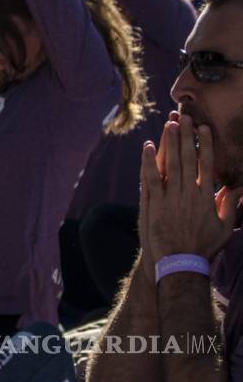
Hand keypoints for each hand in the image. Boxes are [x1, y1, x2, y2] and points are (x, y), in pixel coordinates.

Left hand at [142, 115, 242, 260]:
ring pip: (170, 165)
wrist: (179, 263)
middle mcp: (189, 194)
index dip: (206, 145)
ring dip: (169, 143)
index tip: (205, 129)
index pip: (206, 165)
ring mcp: (170, 198)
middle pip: (188, 160)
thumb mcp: (224, 227)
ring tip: (169, 125)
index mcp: (206, 198)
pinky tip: (147, 146)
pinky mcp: (153, 204)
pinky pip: (151, 178)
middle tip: (186, 118)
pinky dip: (149, 162)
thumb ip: (230, 205)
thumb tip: (238, 187)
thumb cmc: (203, 246)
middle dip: (187, 137)